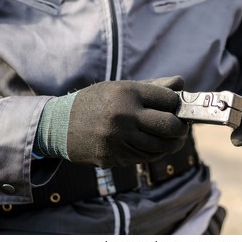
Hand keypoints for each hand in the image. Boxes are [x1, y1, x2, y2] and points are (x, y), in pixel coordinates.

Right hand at [66, 76, 188, 167]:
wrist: (59, 124)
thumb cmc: (96, 102)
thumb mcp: (121, 88)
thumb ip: (153, 87)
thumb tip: (182, 84)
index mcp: (127, 93)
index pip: (169, 100)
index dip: (177, 105)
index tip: (176, 108)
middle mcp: (123, 115)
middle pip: (170, 126)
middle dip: (181, 128)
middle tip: (181, 128)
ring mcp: (118, 139)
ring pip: (161, 146)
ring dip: (171, 143)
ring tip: (171, 139)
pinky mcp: (113, 157)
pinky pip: (146, 157)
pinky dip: (155, 152)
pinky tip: (153, 146)